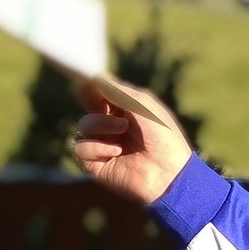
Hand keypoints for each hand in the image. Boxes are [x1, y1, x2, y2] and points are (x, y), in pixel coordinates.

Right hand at [71, 83, 192, 205]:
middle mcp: (113, 126)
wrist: (168, 172)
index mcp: (126, 111)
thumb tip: (92, 77)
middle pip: (88, 106)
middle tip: (103, 100)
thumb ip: (116, 90)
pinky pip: (81, 148)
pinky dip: (96, 146)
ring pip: (84, 125)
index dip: (93, 86)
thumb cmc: (162, 136)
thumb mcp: (142, 105)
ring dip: (101, 124)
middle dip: (93, 101)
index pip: (102, 94)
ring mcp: (104, 145)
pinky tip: (115, 152)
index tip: (88, 80)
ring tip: (122, 131)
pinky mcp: (96, 164)